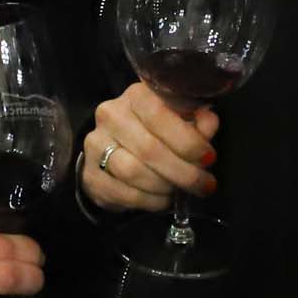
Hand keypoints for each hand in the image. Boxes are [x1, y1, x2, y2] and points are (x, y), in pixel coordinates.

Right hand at [80, 82, 216, 213]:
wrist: (115, 149)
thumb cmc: (157, 132)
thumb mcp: (180, 120)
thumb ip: (197, 122)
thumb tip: (208, 123)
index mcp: (136, 95)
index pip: (160, 115)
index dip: (187, 141)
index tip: (209, 158)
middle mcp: (111, 115)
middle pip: (149, 149)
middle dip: (183, 172)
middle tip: (203, 185)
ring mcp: (95, 144)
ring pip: (133, 172)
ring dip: (164, 187)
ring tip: (179, 191)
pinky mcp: (89, 173)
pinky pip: (121, 192)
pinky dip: (148, 201)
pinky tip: (162, 200)